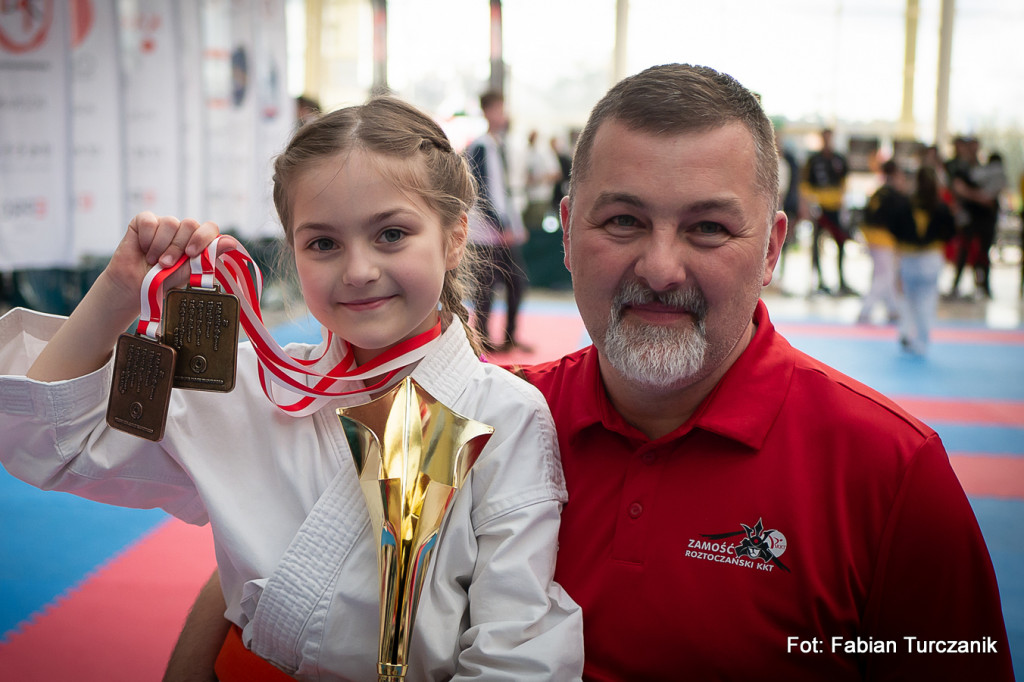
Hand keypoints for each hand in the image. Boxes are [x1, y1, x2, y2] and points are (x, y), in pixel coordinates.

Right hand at [103, 212, 240, 306]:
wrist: (137, 287)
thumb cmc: (164, 280)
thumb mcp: (189, 272)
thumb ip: (208, 257)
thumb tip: (231, 243)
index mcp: (197, 241)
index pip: (210, 227)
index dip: (202, 237)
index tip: (191, 254)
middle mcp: (182, 230)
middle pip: (190, 224)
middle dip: (178, 247)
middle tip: (167, 264)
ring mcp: (164, 224)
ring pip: (170, 222)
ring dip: (161, 246)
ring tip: (154, 261)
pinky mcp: (144, 221)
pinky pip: (149, 220)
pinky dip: (146, 238)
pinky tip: (143, 249)